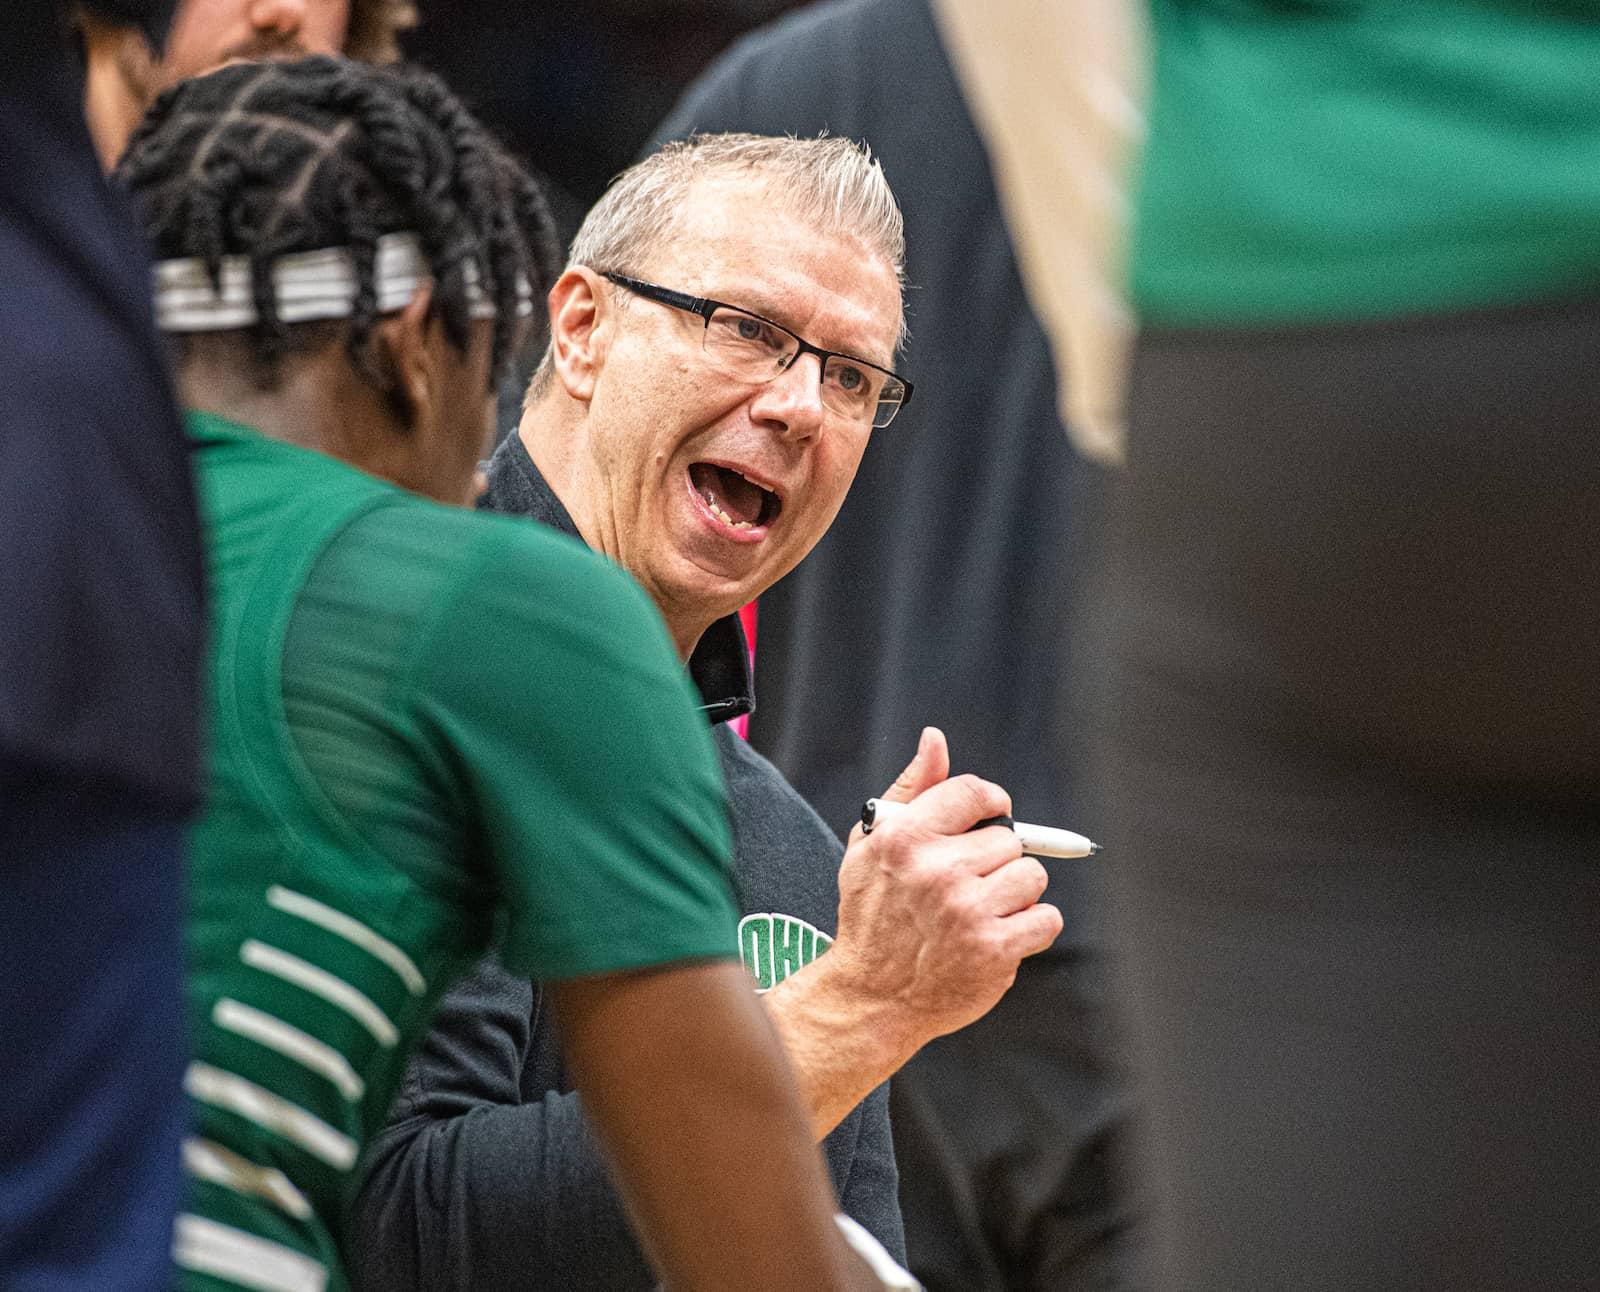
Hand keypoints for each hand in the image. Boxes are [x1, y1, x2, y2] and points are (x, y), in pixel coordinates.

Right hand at [827, 726, 1062, 1058]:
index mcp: (906, 837)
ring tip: (983, 910)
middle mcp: (938, 870)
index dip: (992, 803)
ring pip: (1032, 877)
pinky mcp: (994, 950)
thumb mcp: (872, 844)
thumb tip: (935, 739)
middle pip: (1009, 840)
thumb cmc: (872, 916)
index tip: (990, 818)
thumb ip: (911, 788)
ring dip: (1016, 894)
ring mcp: (968, 911)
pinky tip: (998, 935)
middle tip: (967, 884)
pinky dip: (1031, 928)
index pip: (975, 793)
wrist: (870, 995)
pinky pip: (1046, 919)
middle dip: (995, 860)